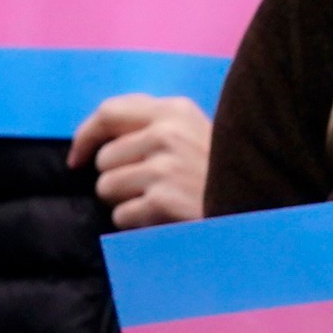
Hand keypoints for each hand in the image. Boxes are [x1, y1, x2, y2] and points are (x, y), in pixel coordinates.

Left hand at [70, 95, 209, 228]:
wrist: (256, 207)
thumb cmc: (220, 172)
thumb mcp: (195, 132)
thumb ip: (153, 125)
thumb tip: (95, 140)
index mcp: (175, 110)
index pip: (108, 112)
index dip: (85, 136)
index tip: (76, 159)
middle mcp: (168, 133)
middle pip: (104, 158)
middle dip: (119, 176)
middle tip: (153, 185)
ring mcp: (165, 167)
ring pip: (106, 188)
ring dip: (127, 201)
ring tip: (162, 200)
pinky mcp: (163, 200)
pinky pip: (121, 216)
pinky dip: (138, 222)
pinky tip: (167, 217)